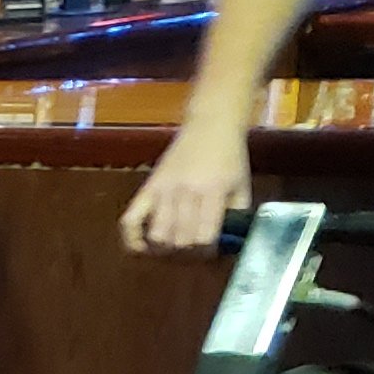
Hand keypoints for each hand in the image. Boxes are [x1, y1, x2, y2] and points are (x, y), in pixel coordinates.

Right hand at [121, 120, 252, 253]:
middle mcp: (186, 191)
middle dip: (187, 248)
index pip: (203, 238)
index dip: (206, 250)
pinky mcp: (150, 186)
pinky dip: (132, 238)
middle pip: (180, 240)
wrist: (212, 123)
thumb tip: (226, 245)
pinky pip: (131, 219)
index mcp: (213, 190)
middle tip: (193, 242)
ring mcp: (165, 189)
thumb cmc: (229, 156)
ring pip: (158, 235)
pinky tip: (141, 247)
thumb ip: (237, 215)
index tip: (209, 247)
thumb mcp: (241, 185)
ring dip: (166, 245)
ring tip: (173, 242)